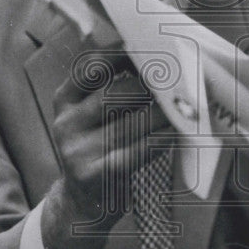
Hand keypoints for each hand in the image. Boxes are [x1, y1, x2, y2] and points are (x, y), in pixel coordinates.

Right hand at [49, 55, 169, 226]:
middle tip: (177, 79)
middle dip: (149, 86)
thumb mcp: (90, 118)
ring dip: (162, 114)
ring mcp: (78, 151)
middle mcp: (66, 124)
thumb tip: (156, 67)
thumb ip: (112, 91)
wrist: (80, 202)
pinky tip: (176, 133)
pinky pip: (137, 151)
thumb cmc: (98, 150)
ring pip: (130, 123)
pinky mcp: (96, 175)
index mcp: (64, 101)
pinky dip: (161, 140)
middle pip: (113, 94)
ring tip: (184, 106)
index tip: (145, 45)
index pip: (88, 68)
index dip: (117, 54)